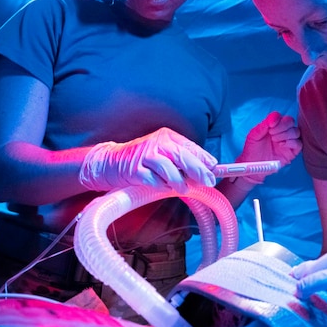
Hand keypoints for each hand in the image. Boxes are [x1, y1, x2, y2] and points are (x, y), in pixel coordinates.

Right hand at [79, 127, 217, 192]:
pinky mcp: (133, 169)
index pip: (190, 146)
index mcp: (167, 137)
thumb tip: (207, 171)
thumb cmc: (144, 160)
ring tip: (184, 189)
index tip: (214, 169)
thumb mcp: (165, 154)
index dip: (204, 158)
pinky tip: (164, 188)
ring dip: (178, 180)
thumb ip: (183, 160)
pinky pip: (151, 178)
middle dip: (197, 169)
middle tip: (208, 181)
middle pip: (181, 155)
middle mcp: (157, 143)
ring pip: (167, 167)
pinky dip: (160, 185)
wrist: (111, 161)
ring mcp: (144, 156)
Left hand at [235, 111, 301, 183]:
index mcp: (274, 126)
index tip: (270, 126)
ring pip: (296, 132)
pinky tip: (282, 145)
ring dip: (286, 134)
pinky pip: (299, 144)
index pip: (281, 117)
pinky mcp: (292, 151)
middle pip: (290, 122)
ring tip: (275, 141)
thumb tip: (274, 116)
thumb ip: (263, 125)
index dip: (277, 120)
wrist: (253, 165)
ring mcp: (288, 141)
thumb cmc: (253, 150)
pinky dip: (291, 142)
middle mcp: (282, 132)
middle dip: (282, 126)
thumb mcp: (254, 135)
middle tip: (272, 134)